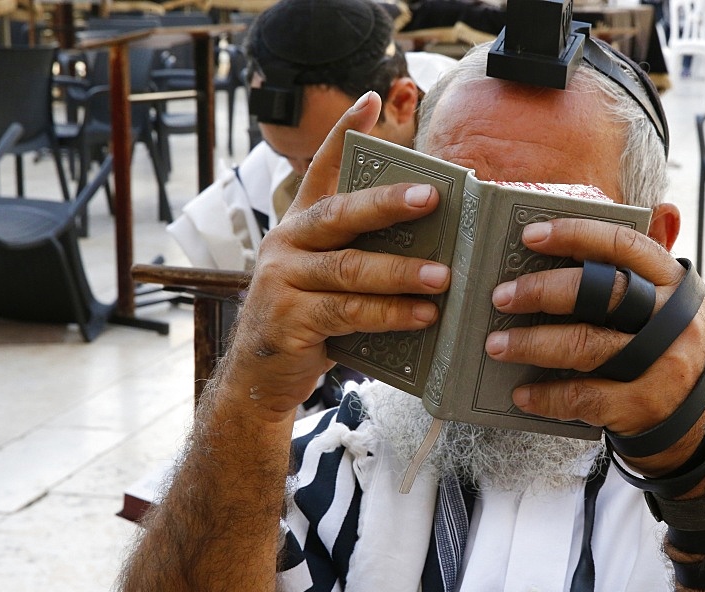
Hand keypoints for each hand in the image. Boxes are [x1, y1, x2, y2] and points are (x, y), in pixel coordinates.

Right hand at [219, 92, 449, 419]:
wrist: (259, 376)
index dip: (343, 135)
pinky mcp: (288, 319)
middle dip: (389, 202)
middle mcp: (286, 244)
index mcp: (300, 227)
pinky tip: (423, 315)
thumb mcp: (328, 280)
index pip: (320, 170)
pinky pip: (348, 312)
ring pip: (349, 268)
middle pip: (340, 213)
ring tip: (445, 276)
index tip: (369, 102)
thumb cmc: (308, 320)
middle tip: (433, 197)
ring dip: (401, 272)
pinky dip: (390, 314)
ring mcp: (282, 280)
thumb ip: (362, 258)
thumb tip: (436, 250)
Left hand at [486, 218, 704, 477]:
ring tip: (496, 344)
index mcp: (671, 281)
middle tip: (501, 296)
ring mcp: (662, 364)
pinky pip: (584, 397)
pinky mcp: (644, 405)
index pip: (623, 246)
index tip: (529, 235)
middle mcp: (673, 319)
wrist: (697, 420)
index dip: (575, 234)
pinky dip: (547, 395)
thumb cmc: (658, 347)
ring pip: (586, 346)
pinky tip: (521, 393)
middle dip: (544, 290)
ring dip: (533, 343)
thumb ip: (620, 279)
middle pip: (602, 293)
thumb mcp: (656, 307)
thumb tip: (544, 257)